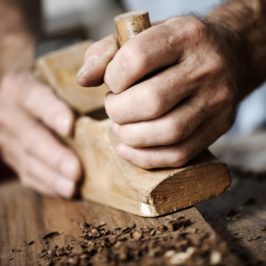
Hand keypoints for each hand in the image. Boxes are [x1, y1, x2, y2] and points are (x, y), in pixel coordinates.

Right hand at [0, 71, 80, 196]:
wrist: (8, 97)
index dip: (53, 113)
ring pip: (28, 161)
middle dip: (55, 157)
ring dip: (51, 177)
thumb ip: (68, 83)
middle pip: (32, 138)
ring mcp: (6, 139)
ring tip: (72, 187)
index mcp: (20, 88)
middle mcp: (8, 114)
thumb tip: (100, 86)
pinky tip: (62, 190)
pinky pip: (25, 173)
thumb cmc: (39, 83)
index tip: (70, 126)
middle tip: (76, 171)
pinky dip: (45, 184)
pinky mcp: (11, 156)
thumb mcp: (47, 75)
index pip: (37, 100)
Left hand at [77, 16, 237, 168]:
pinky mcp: (220, 126)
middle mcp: (206, 67)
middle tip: (114, 109)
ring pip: (167, 132)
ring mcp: (217, 100)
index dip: (112, 78)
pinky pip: (180, 154)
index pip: (136, 59)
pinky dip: (147, 158)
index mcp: (185, 35)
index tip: (112, 84)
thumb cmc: (178, 48)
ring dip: (132, 137)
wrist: (229, 56)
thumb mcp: (146, 36)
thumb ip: (108, 52)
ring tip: (121, 129)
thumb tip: (83, 79)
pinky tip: (129, 150)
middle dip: (119, 112)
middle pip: (151, 102)